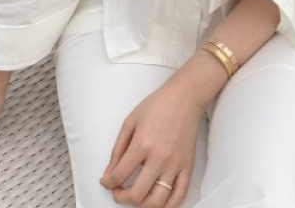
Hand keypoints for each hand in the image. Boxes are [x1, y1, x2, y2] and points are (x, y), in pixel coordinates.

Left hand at [99, 77, 205, 207]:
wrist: (185, 97)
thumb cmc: (159, 105)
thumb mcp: (130, 121)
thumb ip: (118, 149)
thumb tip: (110, 172)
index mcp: (142, 144)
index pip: (119, 176)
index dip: (107, 183)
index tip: (106, 181)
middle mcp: (159, 158)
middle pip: (136, 195)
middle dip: (121, 197)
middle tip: (118, 190)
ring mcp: (175, 164)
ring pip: (157, 201)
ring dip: (142, 204)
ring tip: (136, 196)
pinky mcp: (188, 166)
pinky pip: (179, 196)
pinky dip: (167, 206)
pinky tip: (157, 201)